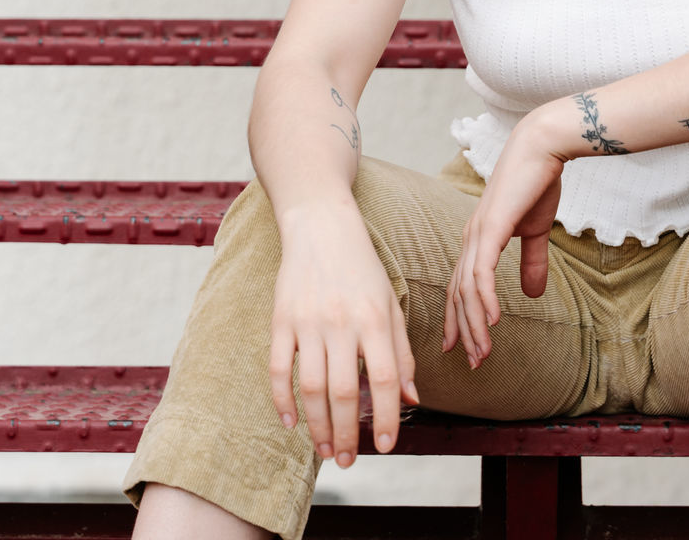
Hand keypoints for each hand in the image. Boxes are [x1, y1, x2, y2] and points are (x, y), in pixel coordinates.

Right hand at [269, 208, 418, 468]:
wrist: (321, 226)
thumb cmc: (362, 268)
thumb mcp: (391, 302)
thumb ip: (401, 351)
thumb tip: (411, 398)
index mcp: (376, 317)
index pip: (384, 378)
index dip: (386, 417)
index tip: (386, 446)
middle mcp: (342, 322)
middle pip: (343, 391)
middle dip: (347, 434)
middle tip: (350, 461)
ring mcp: (308, 321)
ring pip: (310, 387)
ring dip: (317, 426)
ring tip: (326, 451)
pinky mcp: (281, 319)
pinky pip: (278, 369)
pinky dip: (282, 401)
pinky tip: (291, 423)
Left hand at [442, 110, 567, 367]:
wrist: (542, 148)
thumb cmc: (538, 183)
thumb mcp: (536, 230)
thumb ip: (532, 261)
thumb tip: (532, 294)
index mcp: (478, 238)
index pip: (461, 286)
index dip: (460, 318)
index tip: (463, 348)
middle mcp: (471, 238)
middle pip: (458, 293)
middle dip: (463, 330)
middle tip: (471, 363)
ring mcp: (478, 232)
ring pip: (468, 289)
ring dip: (474, 324)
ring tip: (483, 353)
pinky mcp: (491, 227)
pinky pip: (482, 271)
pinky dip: (484, 298)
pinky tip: (491, 321)